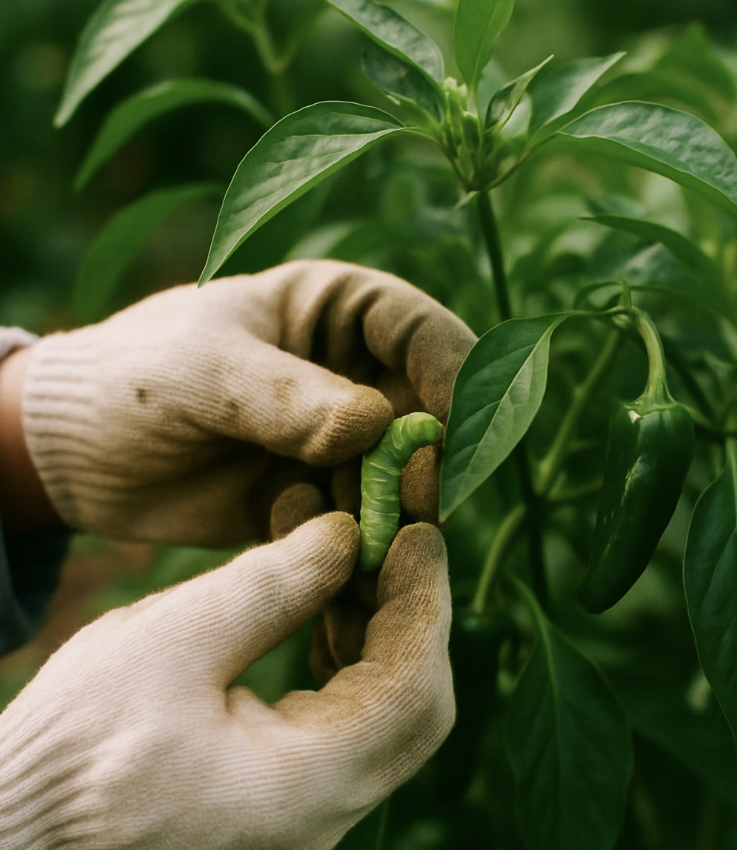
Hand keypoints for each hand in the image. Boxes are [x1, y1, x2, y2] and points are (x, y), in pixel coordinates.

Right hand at [0, 514, 453, 849]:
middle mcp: (323, 815)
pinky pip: (349, 720)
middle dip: (412, 610)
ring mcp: (308, 811)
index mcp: (301, 788)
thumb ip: (268, 587)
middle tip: (396, 536)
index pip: (412, 689)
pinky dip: (350, 655)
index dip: (425, 602)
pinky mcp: (288, 795)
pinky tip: (326, 607)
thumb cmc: (76, 744)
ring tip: (357, 555)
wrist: (25, 820)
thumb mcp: (166, 645)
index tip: (419, 531)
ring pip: (386, 709)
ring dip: (380, 626)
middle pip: (415, 704)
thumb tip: (346, 533)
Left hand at [22, 260, 475, 543]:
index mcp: (334, 312)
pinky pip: (361, 528)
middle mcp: (351, 377)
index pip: (420, 330)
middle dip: (430, 461)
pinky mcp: (320, 501)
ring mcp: (338, 445)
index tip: (453, 429)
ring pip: (401, 482)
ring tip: (365, 545)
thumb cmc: (132, 378)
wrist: (77, 454)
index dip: (454, 374)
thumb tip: (372, 425)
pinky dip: (360, 553)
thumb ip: (282, 395)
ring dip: (397, 515)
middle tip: (419, 503)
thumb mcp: (200, 369)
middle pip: (428, 415)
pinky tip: (337, 573)